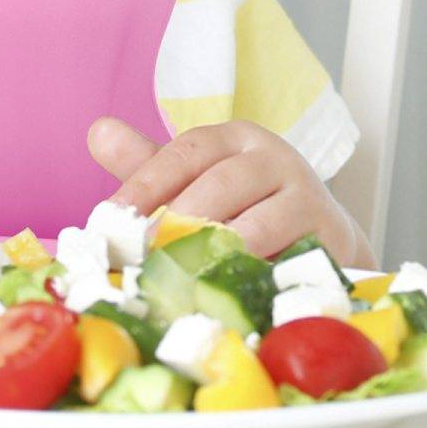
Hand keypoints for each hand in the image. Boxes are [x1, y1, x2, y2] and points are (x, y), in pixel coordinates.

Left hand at [87, 117, 371, 266]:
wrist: (322, 239)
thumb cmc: (245, 208)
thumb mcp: (196, 181)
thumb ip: (148, 163)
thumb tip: (96, 131)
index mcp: (234, 138)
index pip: (185, 152)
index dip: (146, 184)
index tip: (111, 218)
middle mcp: (273, 157)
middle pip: (219, 184)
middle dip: (176, 222)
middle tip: (142, 256)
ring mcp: (307, 195)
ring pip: (254, 224)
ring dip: (213, 254)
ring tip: (177, 279)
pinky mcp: (330, 237)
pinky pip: (289, 260)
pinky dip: (255, 278)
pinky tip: (225, 296)